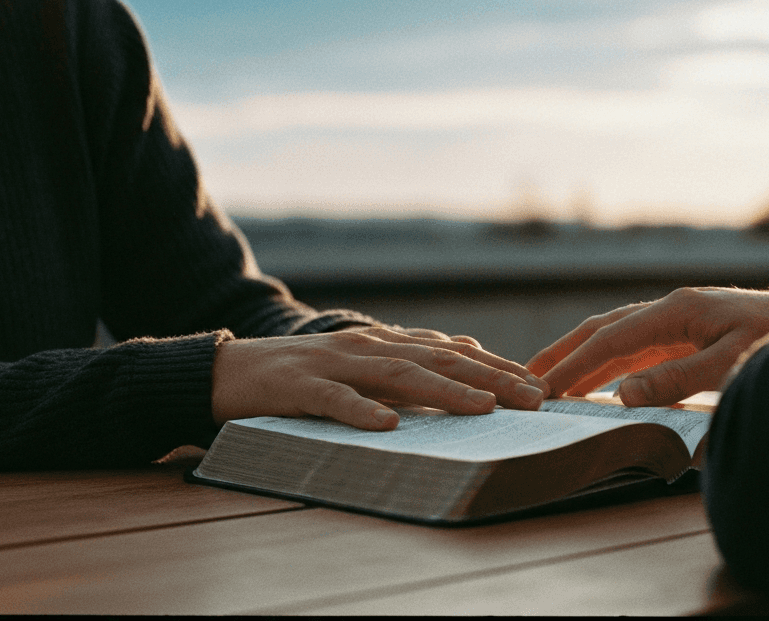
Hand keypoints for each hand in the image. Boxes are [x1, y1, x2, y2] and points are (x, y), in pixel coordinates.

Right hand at [212, 326, 550, 430]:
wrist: (226, 370)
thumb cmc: (300, 375)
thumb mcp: (361, 365)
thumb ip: (410, 362)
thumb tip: (470, 360)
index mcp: (384, 343)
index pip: (452, 353)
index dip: (498, 367)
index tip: (541, 386)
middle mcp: (367, 347)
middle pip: (438, 360)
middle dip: (491, 378)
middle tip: (534, 398)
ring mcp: (333, 364)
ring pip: (399, 375)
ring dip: (445, 390)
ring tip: (485, 407)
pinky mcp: (299, 387)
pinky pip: (335, 401)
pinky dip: (363, 411)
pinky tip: (390, 425)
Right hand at [527, 287, 768, 406]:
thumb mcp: (730, 364)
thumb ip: (677, 380)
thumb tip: (624, 393)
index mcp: (679, 309)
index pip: (612, 338)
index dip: (576, 365)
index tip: (546, 387)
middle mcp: (674, 309)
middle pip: (606, 330)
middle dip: (566, 354)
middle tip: (529, 378)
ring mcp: (682, 321)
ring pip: (621, 339)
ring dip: (586, 360)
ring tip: (554, 382)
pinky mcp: (693, 336)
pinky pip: (642, 351)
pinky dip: (614, 367)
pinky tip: (603, 387)